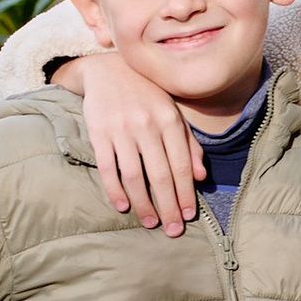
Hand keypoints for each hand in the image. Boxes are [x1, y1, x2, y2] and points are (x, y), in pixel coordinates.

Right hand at [64, 45, 206, 229]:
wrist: (108, 70)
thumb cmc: (147, 95)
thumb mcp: (173, 112)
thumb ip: (189, 144)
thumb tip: (201, 177)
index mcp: (170, 121)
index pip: (181, 165)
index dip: (186, 193)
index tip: (189, 215)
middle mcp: (147, 125)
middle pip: (160, 175)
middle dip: (168, 206)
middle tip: (173, 230)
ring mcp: (121, 129)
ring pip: (134, 176)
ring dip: (143, 203)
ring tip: (151, 222)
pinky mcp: (98, 132)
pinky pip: (108, 167)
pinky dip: (115, 190)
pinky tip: (124, 206)